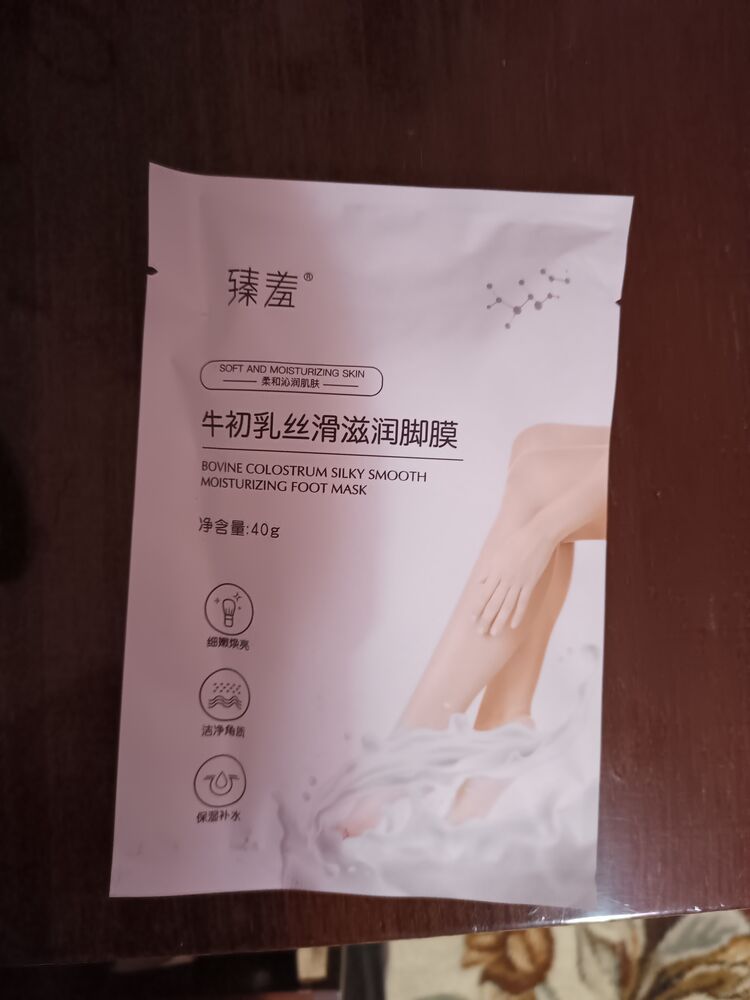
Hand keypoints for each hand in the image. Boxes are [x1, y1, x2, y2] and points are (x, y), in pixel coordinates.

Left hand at [473, 519, 555, 634]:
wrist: (537, 534)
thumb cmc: (516, 541)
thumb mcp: (496, 552)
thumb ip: (487, 569)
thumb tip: (479, 583)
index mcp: (494, 571)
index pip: (483, 594)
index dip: (477, 608)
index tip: (472, 619)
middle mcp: (505, 579)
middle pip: (493, 603)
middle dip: (485, 619)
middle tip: (480, 632)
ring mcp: (518, 582)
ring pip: (506, 606)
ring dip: (499, 621)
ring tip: (494, 634)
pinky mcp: (530, 583)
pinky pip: (523, 602)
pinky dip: (518, 615)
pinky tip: (513, 625)